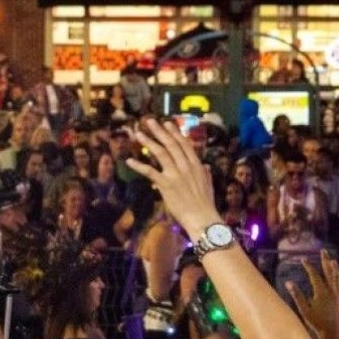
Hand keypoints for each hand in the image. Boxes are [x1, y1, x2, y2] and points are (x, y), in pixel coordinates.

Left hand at [127, 119, 223, 237]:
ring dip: (149, 142)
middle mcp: (185, 166)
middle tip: (149, 121)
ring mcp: (175, 174)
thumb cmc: (205, 204)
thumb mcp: (208, 185)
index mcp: (196, 165)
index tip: (168, 123)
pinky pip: (150, 172)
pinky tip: (129, 161)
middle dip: (159, 131)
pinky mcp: (166, 184)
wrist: (202, 218)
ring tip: (138, 134)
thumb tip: (206, 166)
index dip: (175, 132)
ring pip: (161, 153)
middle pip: (171, 144)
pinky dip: (139, 166)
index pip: (184, 144)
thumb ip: (206, 174)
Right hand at [294, 254, 338, 338]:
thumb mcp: (304, 310)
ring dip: (334, 267)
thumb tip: (288, 282)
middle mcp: (332, 291)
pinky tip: (338, 275)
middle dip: (325, 260)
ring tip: (332, 260)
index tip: (304, 259)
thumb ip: (297, 295)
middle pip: (329, 271)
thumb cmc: (317, 323)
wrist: (334, 333)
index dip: (309, 266)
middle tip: (323, 251)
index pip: (314, 275)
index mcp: (321, 292)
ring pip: (337, 277)